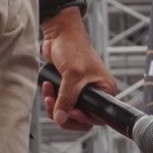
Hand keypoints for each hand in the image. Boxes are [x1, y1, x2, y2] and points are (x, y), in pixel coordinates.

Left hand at [40, 8, 116, 130]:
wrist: (59, 32)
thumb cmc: (72, 47)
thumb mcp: (72, 75)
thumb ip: (66, 99)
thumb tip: (60, 119)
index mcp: (105, 89)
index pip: (97, 117)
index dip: (82, 119)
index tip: (70, 112)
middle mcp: (95, 92)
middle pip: (81, 118)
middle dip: (64, 112)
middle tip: (53, 102)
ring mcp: (81, 90)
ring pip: (68, 112)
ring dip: (54, 105)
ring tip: (48, 91)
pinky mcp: (68, 87)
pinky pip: (60, 103)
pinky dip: (51, 98)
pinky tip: (47, 86)